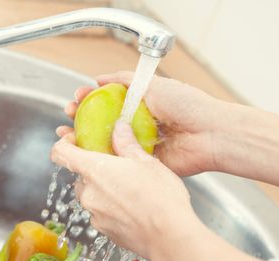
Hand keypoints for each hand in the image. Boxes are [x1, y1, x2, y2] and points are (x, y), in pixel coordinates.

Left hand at [51, 120, 199, 259]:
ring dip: (104, 189)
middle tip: (118, 166)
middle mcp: (88, 193)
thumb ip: (127, 144)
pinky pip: (101, 213)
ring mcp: (94, 215)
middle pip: (80, 175)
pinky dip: (111, 207)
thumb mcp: (147, 162)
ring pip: (91, 195)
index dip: (64, 144)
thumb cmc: (161, 197)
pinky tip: (133, 207)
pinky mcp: (103, 231)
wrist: (170, 237)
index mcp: (94, 170)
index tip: (74, 140)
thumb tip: (119, 128)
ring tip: (130, 188)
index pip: (61, 153)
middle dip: (95, 169)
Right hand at [65, 71, 228, 175]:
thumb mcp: (154, 84)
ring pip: (106, 143)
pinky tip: (85, 154)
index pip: (107, 102)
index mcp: (140, 106)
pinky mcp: (143, 164)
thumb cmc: (187, 106)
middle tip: (68, 116)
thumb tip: (101, 78)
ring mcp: (139, 145)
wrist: (211, 134)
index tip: (77, 98)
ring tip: (68, 133)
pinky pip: (119, 161)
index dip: (90, 100)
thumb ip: (126, 80)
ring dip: (85, 140)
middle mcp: (137, 126)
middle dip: (82, 120)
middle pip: (102, 123)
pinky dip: (102, 158)